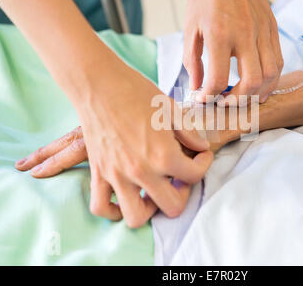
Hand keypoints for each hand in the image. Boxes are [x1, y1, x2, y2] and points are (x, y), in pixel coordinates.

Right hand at [17, 62, 212, 227]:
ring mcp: (117, 176)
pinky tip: (126, 195)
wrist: (99, 83)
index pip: (195, 176)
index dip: (204, 164)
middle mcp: (141, 172)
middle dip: (183, 193)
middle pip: (172, 207)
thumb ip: (190, 134)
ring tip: (154, 191)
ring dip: (150, 208)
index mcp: (164, 155)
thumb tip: (201, 148)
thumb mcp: (171, 109)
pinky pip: (101, 207)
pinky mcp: (98, 173)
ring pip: (136, 217)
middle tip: (180, 177)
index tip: (200, 154)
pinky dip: (113, 209)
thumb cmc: (136, 92)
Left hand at [183, 0, 282, 103]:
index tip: (204, 99)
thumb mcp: (190, 27)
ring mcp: (263, 32)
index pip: (218, 79)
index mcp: (220, 34)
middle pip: (252, 82)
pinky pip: (278, 60)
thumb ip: (193, 61)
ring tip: (245, 99)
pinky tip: (260, 84)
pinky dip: (271, 78)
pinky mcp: (272, 28)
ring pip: (271, 75)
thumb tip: (197, 87)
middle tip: (225, 103)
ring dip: (259, 93)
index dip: (209, 96)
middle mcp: (245, 35)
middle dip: (238, 101)